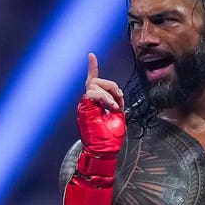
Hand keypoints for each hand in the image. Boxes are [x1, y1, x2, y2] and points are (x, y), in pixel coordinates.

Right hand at [60, 53, 124, 204]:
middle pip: (98, 81)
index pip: (94, 81)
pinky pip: (93, 93)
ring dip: (109, 94)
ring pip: (95, 85)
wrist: (105, 149)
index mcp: (96, 103)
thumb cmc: (110, 138)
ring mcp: (85, 104)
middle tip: (119, 102)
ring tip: (114, 106)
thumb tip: (116, 96)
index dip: (92, 68)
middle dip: (112, 87)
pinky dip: (105, 98)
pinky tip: (110, 106)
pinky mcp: (84, 107)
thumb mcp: (117, 116)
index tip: (91, 55)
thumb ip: (115, 102)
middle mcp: (88, 102)